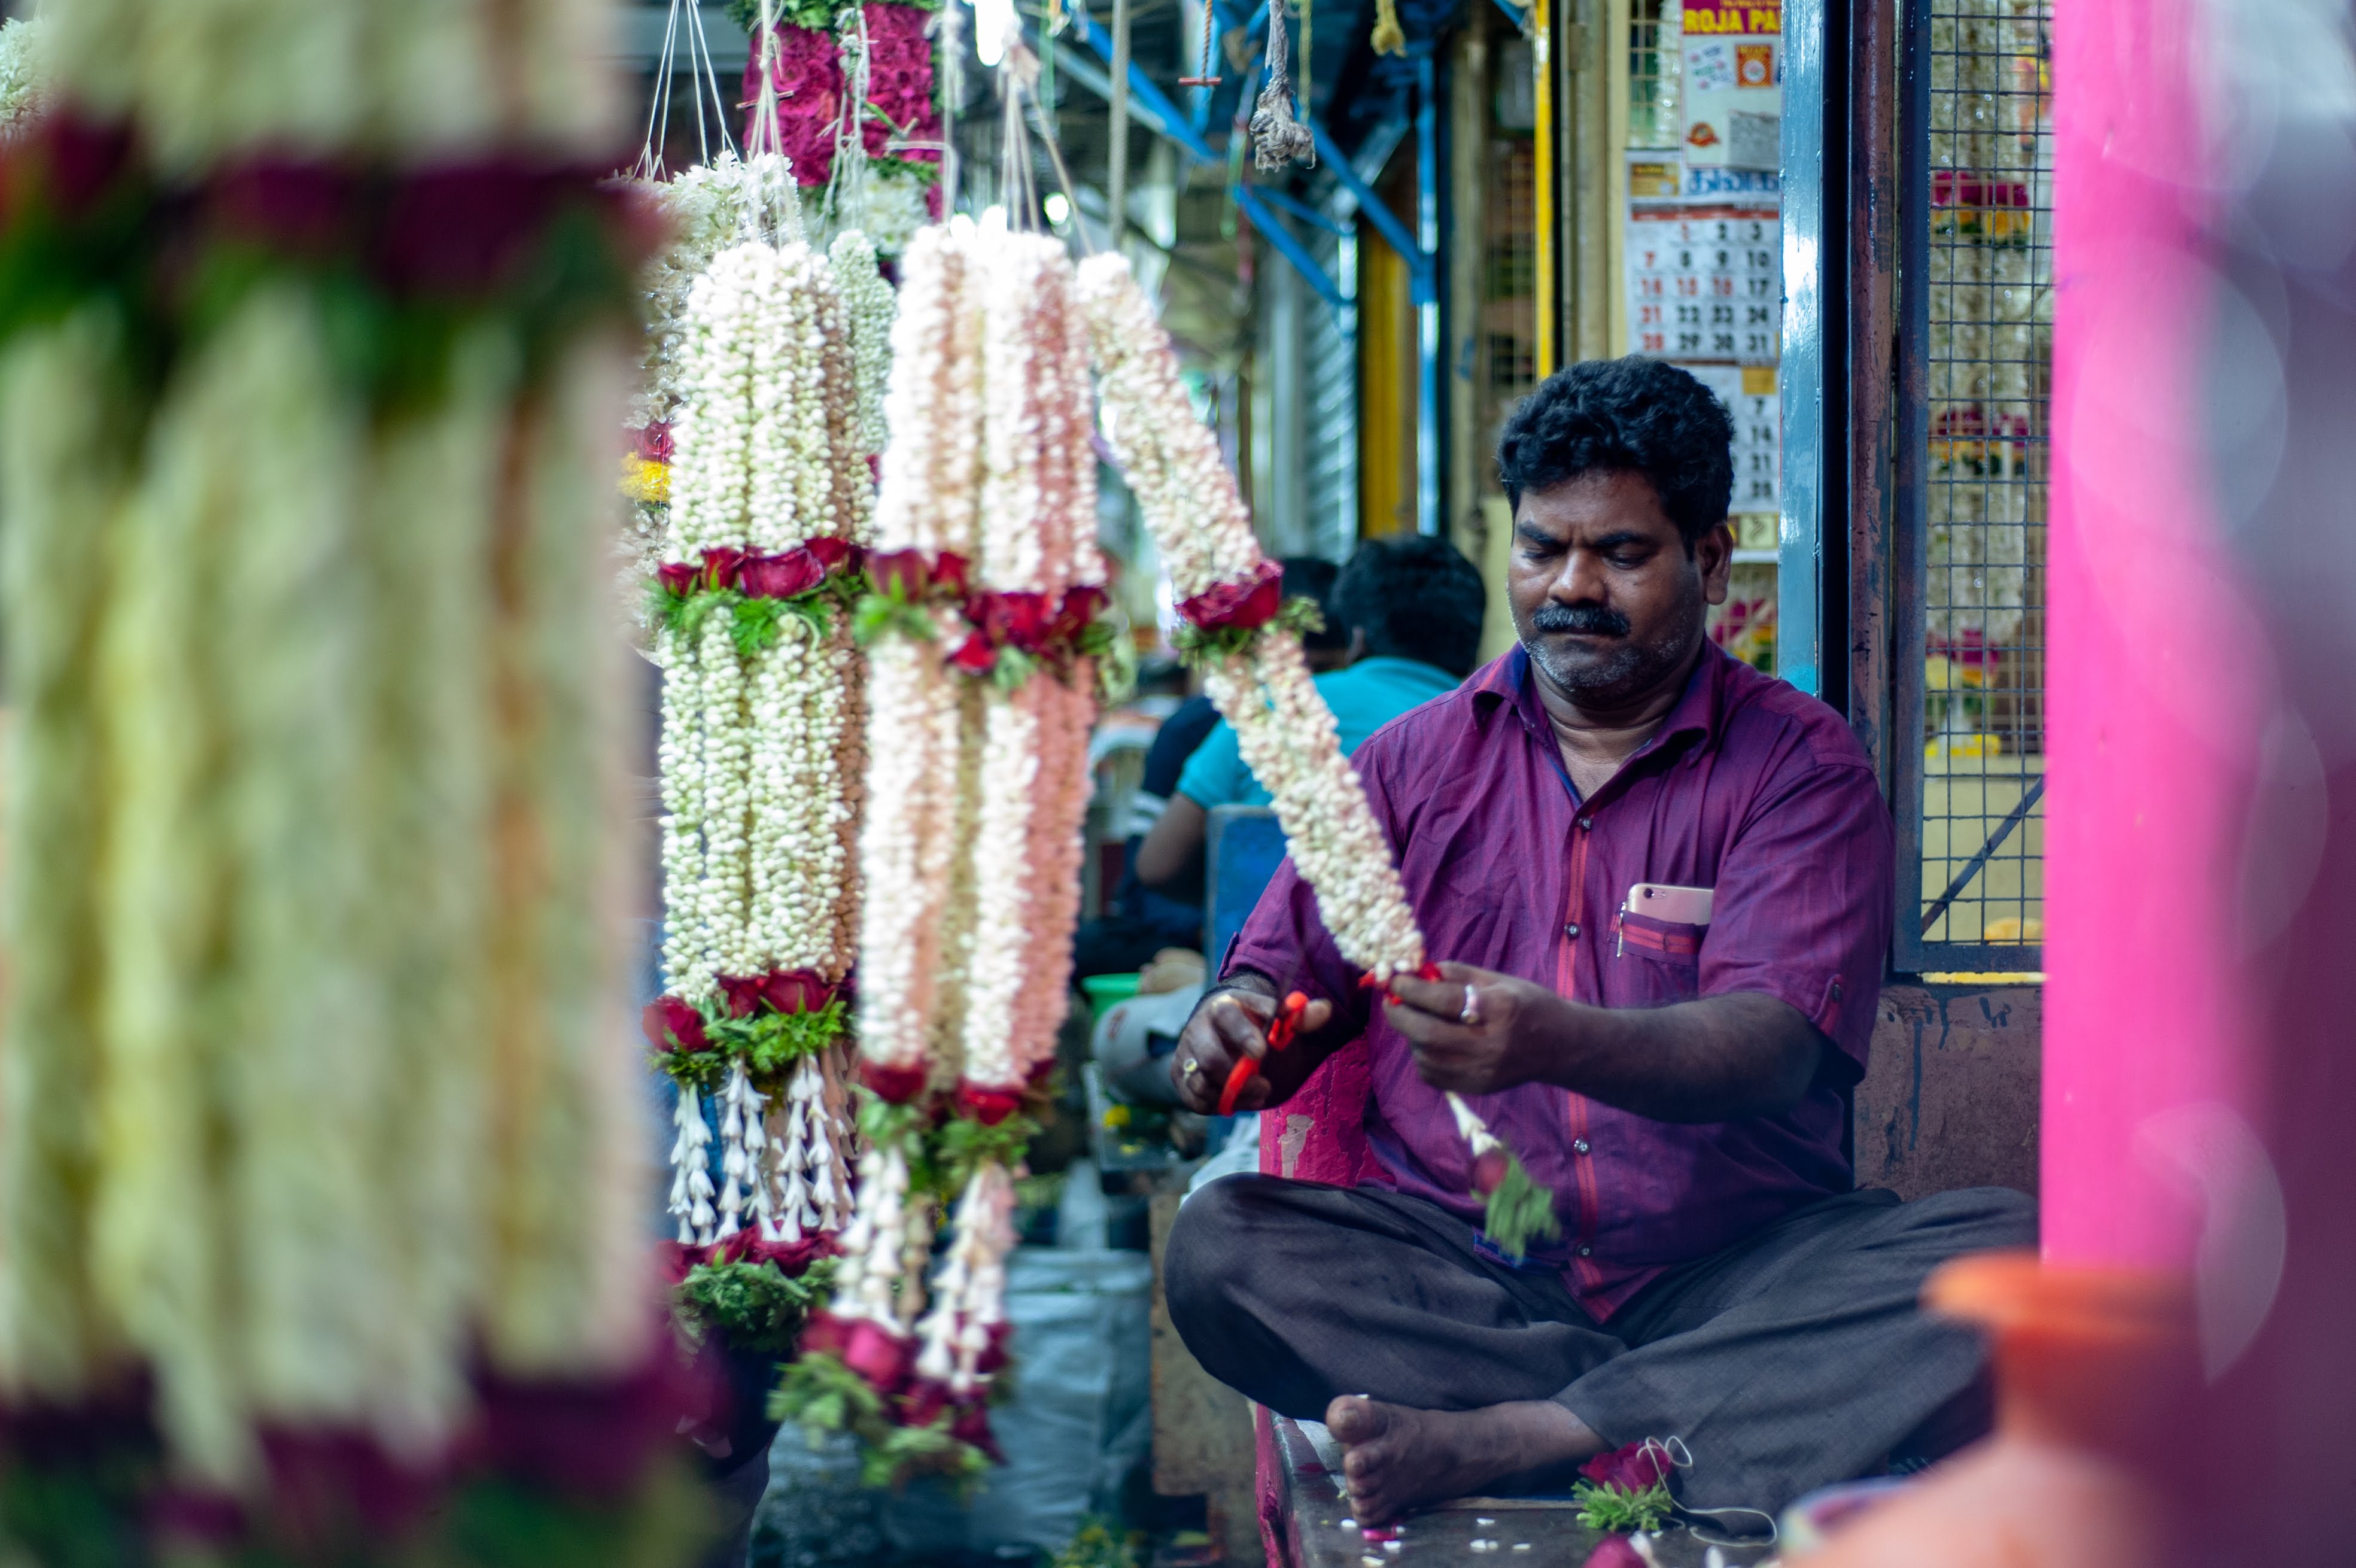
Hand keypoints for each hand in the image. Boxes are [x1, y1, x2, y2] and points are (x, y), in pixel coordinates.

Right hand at [1171, 984, 1335, 1112]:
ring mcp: (1187, 1053)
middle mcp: (1198, 1028)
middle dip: (1238, 1079)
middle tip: (1264, 1087)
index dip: (1243, 1035)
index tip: (1262, 1052)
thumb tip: (1323, 1009)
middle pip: (1209, 1057)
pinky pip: (1195, 1099)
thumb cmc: (1258, 1028)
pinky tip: (1238, 1101)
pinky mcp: (1181, 1076)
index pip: (1227, 1016)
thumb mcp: (1279, 1021)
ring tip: (1257, 1094)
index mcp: (1224, 1007)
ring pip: (1201, 1082)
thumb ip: (1301, 1018)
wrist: (1226, 1035)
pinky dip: (1218, 1105)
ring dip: (1233, 1095)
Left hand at [1383, 961, 1571, 1095]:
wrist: (1559, 1046)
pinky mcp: (1476, 1087)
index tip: (1396, 980)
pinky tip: (1430, 1043)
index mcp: (1499, 1009)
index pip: (1444, 1001)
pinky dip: (1422, 1056)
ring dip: (1411, 1036)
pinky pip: (1433, 1075)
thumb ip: (1457, 974)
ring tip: (1416, 1020)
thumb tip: (1417, 969)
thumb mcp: (1497, 980)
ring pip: (1426, 1057)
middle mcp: (1490, 1044)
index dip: (1413, 990)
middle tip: (1392, 1002)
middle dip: (1400, 1016)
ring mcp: (1483, 1070)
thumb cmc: (1527, 1004)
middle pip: (1428, 1035)